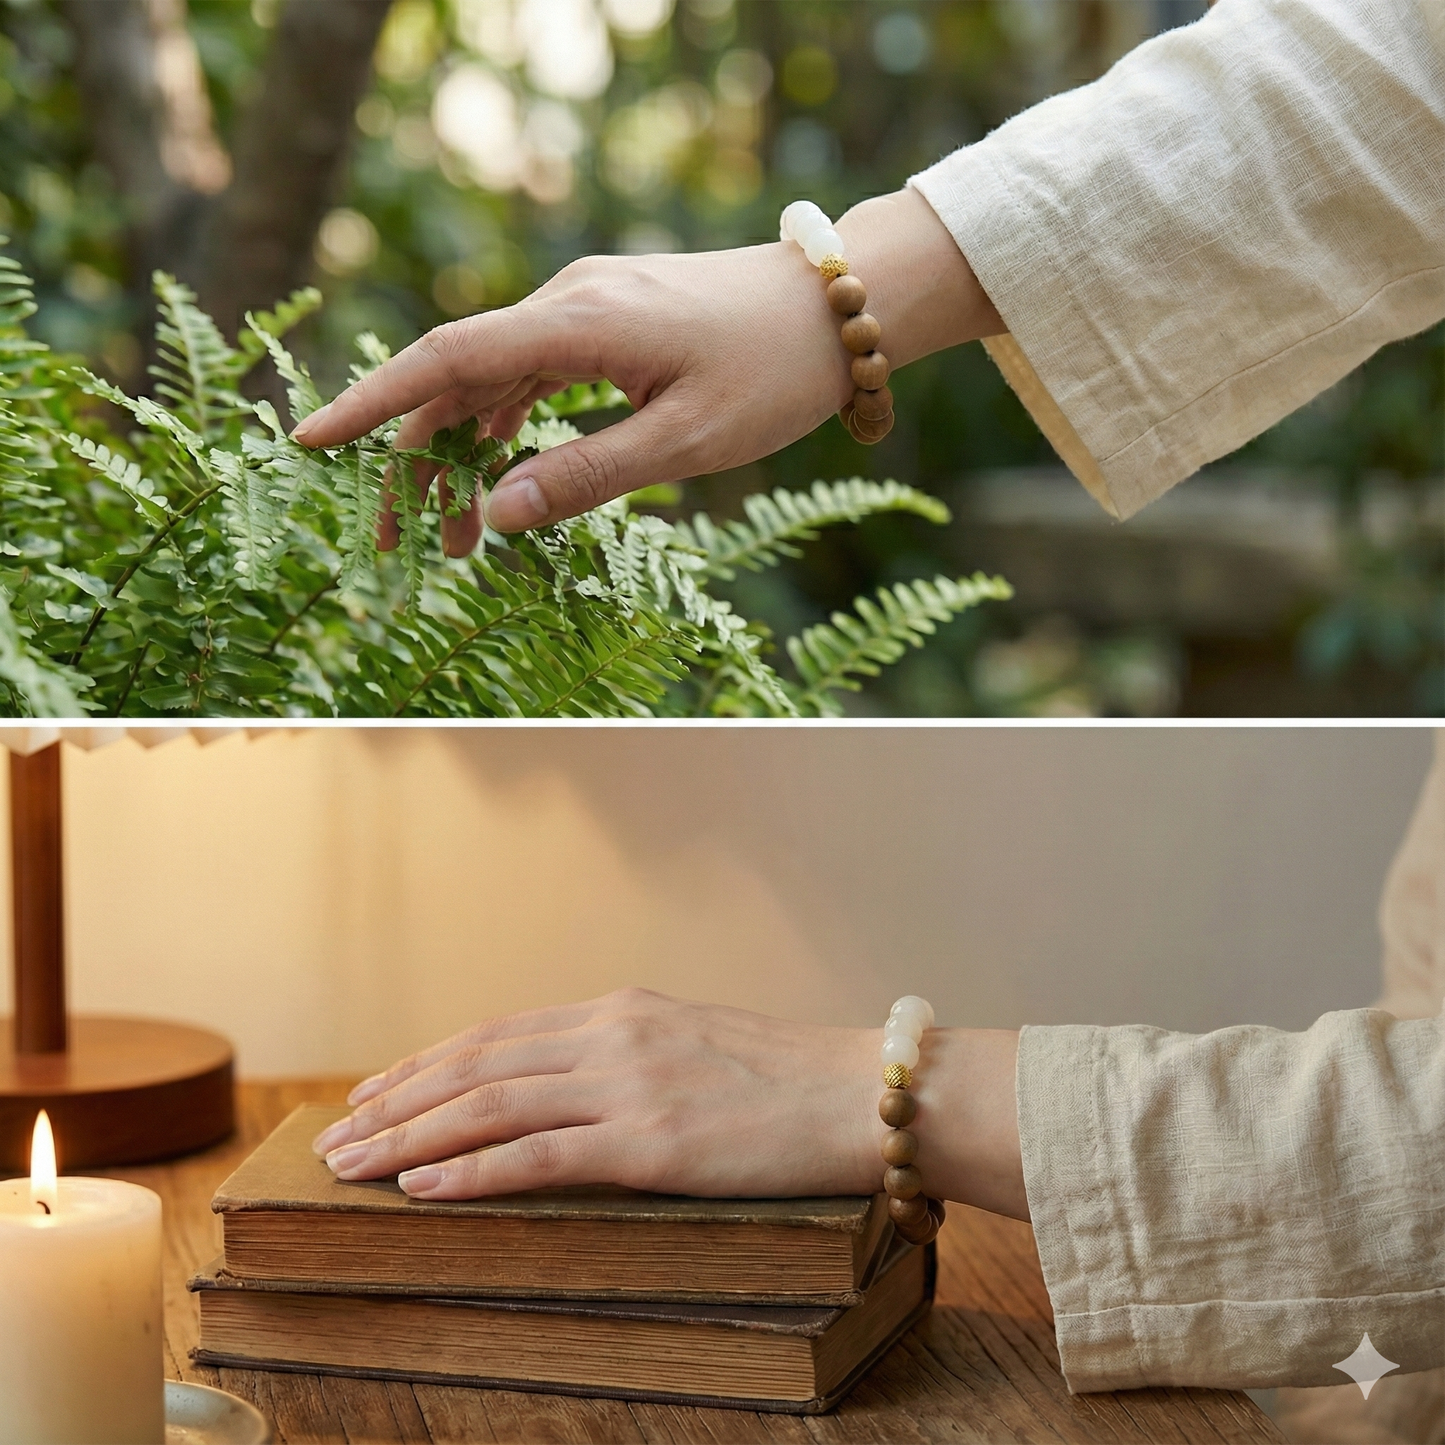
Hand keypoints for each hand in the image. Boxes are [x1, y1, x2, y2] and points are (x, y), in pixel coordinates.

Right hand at [291, 189, 1002, 536]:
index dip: (372, 404)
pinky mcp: (607, 324)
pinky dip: (504, 430)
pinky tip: (497, 481)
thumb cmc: (775, 372)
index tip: (311, 444)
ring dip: (461, 454)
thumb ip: (585, 478)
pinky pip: (530, 376)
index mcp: (579, 323)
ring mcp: (586, 310)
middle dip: (414, 459)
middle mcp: (569, 304)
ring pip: (491, 383)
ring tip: (452, 539)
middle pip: (456, 378)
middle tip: (399, 545)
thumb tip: (492, 516)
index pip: (445, 360)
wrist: (842, 310)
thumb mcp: (686, 442)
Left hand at [309, 987, 1027, 1220]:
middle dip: (397, 1102)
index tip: (377, 1090)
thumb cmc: (789, 1079)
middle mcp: (613, 1035)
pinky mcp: (652, 1141)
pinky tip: (423, 1189)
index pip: (497, 1034)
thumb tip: (571, 1090)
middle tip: (337, 1136)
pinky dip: (472, 1173)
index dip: (426, 1063)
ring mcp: (630, 1084)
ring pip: (490, 1106)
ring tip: (353, 1164)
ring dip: (412, 1137)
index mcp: (622, 1011)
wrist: (864, 1093)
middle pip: (476, 1065)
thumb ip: (629, 1059)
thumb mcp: (695, 1047)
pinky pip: (540, 1156)